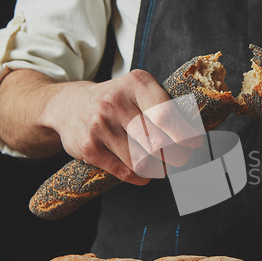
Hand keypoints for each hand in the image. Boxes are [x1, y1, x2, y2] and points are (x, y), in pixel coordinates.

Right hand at [42, 70, 202, 184]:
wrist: (67, 105)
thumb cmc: (116, 100)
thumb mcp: (139, 90)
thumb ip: (166, 106)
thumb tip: (195, 135)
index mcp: (136, 83)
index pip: (168, 115)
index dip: (185, 135)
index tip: (194, 144)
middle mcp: (115, 102)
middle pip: (159, 142)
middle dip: (176, 155)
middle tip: (179, 157)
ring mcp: (100, 126)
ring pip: (144, 161)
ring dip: (159, 168)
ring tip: (162, 164)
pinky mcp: (89, 148)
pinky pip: (125, 172)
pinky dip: (140, 177)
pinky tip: (144, 173)